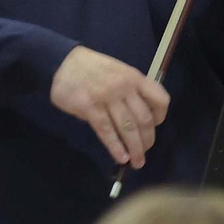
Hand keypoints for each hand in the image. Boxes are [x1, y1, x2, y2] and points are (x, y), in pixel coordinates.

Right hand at [49, 46, 169, 168]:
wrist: (63, 62)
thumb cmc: (92, 68)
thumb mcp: (118, 71)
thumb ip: (130, 91)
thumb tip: (137, 119)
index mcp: (134, 78)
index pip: (159, 100)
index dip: (160, 117)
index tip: (155, 127)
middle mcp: (124, 88)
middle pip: (144, 120)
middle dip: (147, 141)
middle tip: (144, 152)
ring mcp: (107, 98)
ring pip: (128, 129)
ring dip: (135, 149)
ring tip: (136, 162)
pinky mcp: (90, 108)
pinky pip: (107, 132)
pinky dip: (116, 148)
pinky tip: (121, 157)